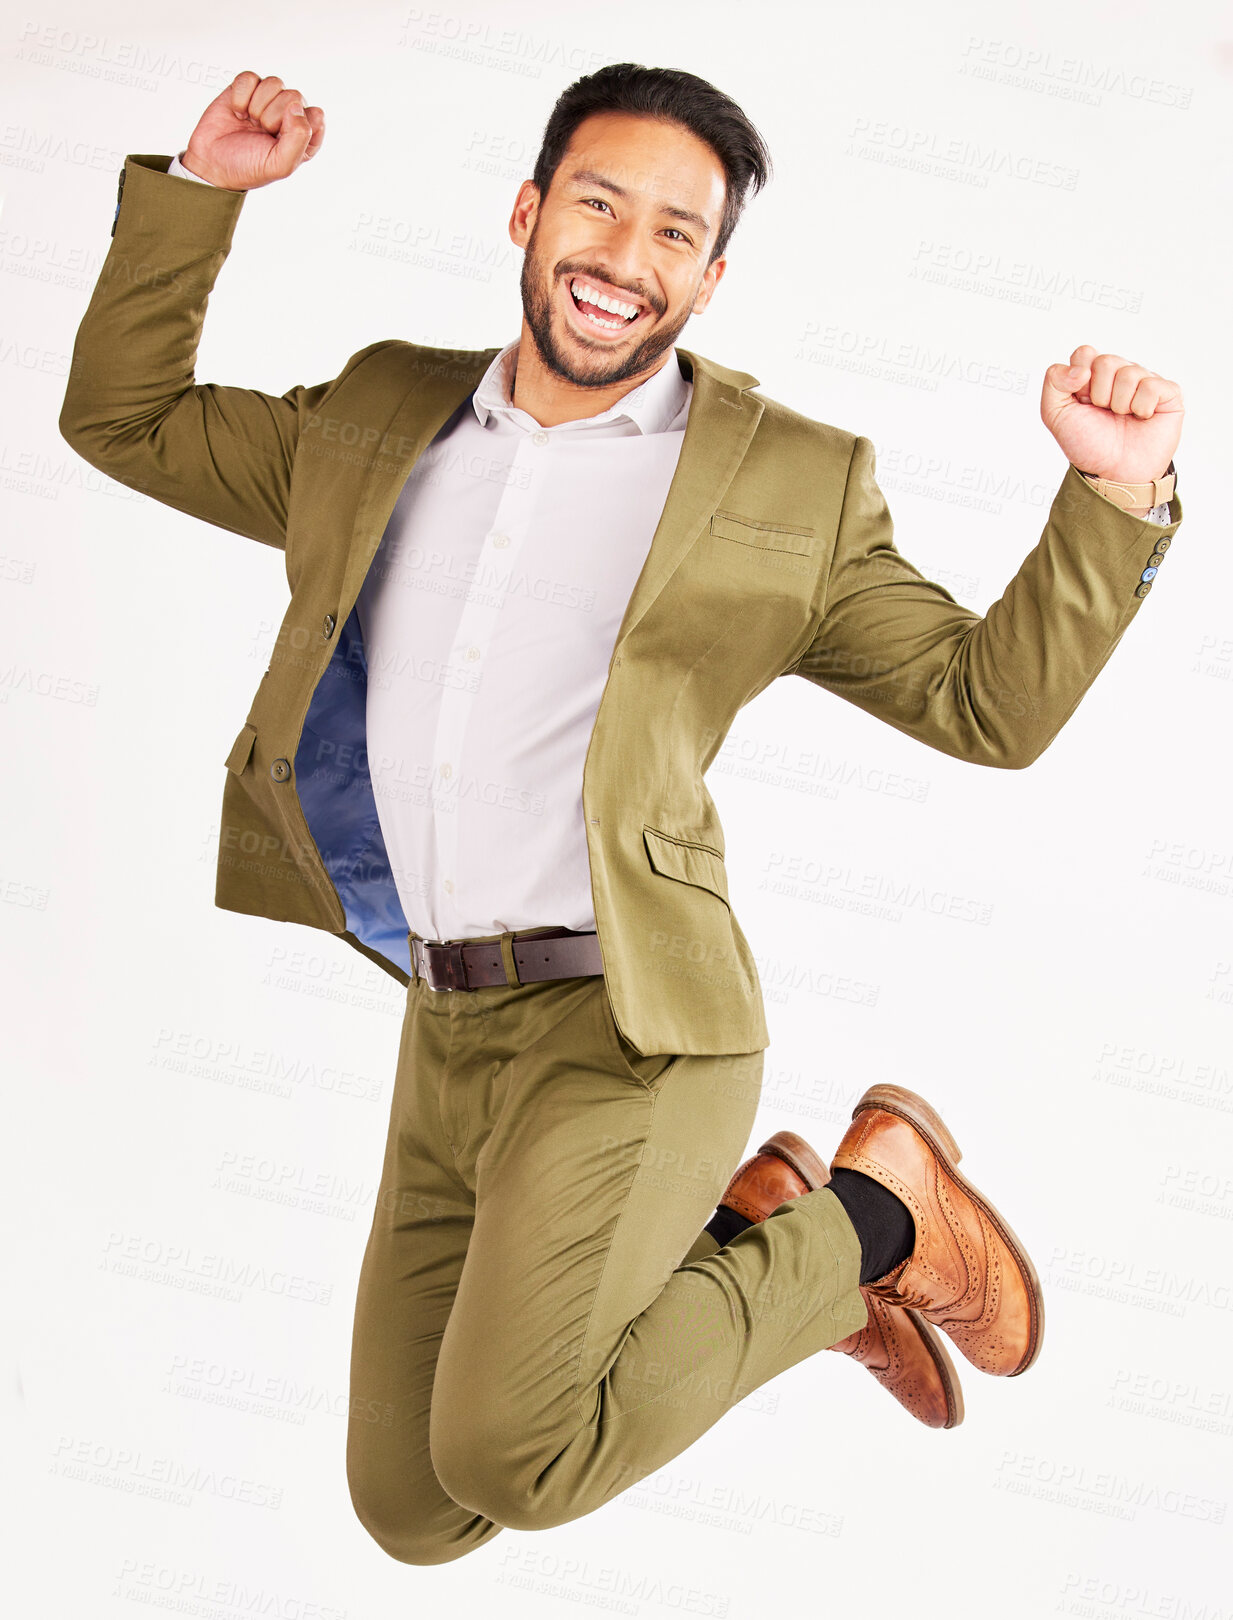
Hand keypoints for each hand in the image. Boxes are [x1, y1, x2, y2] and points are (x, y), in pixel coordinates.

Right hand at [181, 70, 324, 190]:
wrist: (212, 163)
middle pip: (294, 96)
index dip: (297, 126)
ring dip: (257, 106)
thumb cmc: (248, 167)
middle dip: (273, 116)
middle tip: (260, 132)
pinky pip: (250, 78)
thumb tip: (296, 105)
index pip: (315, 116)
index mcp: (305, 137)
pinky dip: (240, 96)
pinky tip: (237, 112)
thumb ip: (299, 139)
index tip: (279, 139)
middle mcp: (289, 116)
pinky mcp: (247, 89)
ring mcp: (268, 100)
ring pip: (274, 83)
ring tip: (250, 122)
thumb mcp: (280, 165)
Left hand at [1040, 345, 1183, 482]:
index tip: (1082, 402)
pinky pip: (1152, 385)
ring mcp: (1145, 381)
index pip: (1084, 353)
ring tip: (1123, 418)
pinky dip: (1142, 407)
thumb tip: (1080, 368)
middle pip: (1105, 361)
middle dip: (1099, 394)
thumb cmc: (1088, 444)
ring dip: (1120, 404)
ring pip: (1129, 373)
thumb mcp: (1055, 415)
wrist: (1112, 472)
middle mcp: (1120, 374)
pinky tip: (1142, 417)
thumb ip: (1053, 382)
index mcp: (1093, 375)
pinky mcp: (1168, 392)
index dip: (1079, 380)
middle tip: (1104, 412)